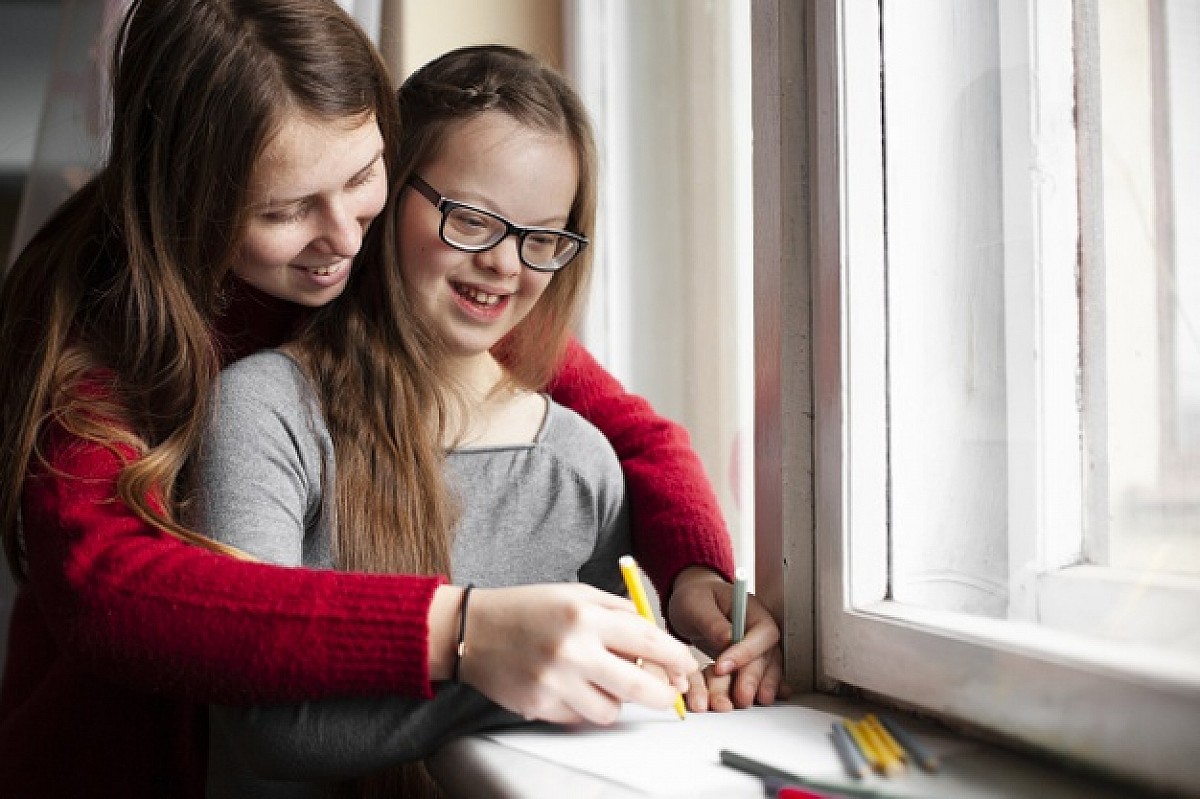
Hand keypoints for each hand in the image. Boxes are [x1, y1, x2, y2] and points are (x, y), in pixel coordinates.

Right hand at [454, 583, 695, 725]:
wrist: (473, 629)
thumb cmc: (529, 608)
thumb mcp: (576, 594)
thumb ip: (618, 612)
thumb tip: (658, 641)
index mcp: (585, 615)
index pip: (647, 640)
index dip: (674, 656)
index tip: (686, 665)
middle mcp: (572, 650)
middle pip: (638, 687)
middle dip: (662, 694)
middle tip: (668, 693)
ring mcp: (554, 683)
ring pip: (611, 711)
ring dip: (614, 700)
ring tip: (598, 680)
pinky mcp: (539, 706)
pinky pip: (580, 718)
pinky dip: (583, 706)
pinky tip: (569, 686)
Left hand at [666, 567, 788, 707]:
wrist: (693, 603)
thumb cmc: (695, 598)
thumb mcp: (695, 604)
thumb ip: (711, 621)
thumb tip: (728, 638)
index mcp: (751, 609)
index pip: (761, 632)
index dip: (746, 652)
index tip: (722, 667)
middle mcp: (760, 629)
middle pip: (767, 655)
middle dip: (753, 678)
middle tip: (740, 696)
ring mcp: (758, 645)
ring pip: (768, 668)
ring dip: (760, 687)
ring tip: (748, 702)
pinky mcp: (751, 660)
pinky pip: (761, 674)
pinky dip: (763, 687)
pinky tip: (763, 699)